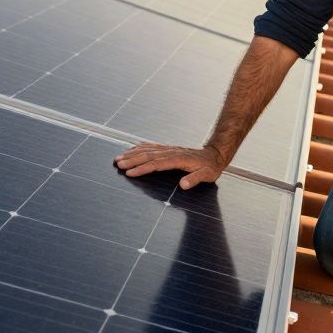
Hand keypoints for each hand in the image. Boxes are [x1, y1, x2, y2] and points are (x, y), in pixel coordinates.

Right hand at [113, 143, 229, 189]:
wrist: (215, 154)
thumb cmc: (210, 167)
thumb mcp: (207, 175)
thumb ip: (195, 179)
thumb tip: (183, 185)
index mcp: (179, 159)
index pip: (157, 164)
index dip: (143, 168)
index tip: (130, 173)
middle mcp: (172, 152)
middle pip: (148, 155)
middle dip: (132, 160)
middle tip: (118, 164)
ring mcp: (169, 149)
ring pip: (147, 150)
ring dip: (132, 154)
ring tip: (118, 158)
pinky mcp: (168, 149)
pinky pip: (151, 146)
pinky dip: (139, 148)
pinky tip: (131, 150)